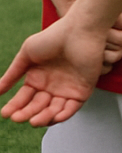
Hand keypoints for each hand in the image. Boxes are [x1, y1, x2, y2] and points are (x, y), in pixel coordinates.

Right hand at [0, 11, 108, 125]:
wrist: (79, 30)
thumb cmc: (53, 37)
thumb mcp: (27, 54)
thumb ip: (13, 73)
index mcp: (37, 78)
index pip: (24, 98)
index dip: (15, 106)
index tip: (5, 113)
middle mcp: (51, 86)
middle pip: (37, 106)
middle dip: (27, 114)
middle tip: (17, 118)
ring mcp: (67, 89)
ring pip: (53, 110)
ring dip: (43, 118)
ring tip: (33, 121)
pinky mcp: (83, 90)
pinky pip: (72, 108)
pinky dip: (63, 115)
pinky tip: (53, 118)